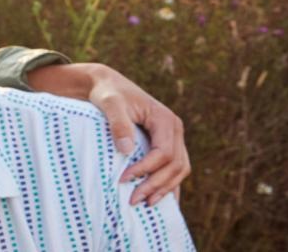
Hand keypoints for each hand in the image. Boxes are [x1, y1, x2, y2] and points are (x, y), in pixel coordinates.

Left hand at [28, 63, 188, 204]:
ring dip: (165, 188)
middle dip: (156, 184)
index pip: (164, 153)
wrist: (107, 85)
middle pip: (176, 165)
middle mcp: (175, 129)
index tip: (123, 179)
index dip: (146, 169)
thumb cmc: (107, 93)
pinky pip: (175, 167)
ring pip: (180, 169)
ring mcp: (173, 137)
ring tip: (146, 203)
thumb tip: (127, 150)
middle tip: (134, 200)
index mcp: (165, 119)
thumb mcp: (110, 104)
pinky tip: (159, 198)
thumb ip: (118, 124)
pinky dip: (169, 184)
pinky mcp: (167, 143)